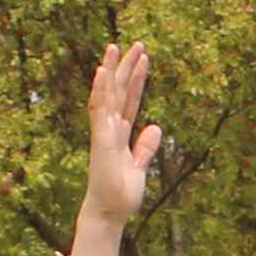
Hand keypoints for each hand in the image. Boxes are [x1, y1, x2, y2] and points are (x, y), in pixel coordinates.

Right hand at [71, 43, 158, 255]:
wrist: (109, 212)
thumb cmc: (120, 194)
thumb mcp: (139, 167)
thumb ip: (145, 147)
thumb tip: (156, 127)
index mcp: (120, 134)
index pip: (130, 101)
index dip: (137, 80)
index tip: (144, 59)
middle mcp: (110, 129)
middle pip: (119, 91)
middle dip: (127, 67)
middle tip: (136, 43)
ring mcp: (103, 132)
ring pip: (108, 95)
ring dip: (112, 70)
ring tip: (116, 46)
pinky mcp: (100, 139)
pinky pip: (100, 110)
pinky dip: (101, 91)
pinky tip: (104, 71)